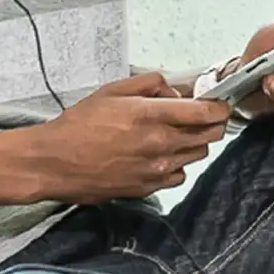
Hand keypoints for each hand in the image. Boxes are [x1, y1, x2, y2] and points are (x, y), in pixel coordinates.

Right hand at [33, 72, 232, 203]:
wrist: (55, 163)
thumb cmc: (79, 125)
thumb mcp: (112, 91)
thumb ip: (149, 85)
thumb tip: (173, 91)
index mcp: (152, 116)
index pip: (206, 113)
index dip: (219, 106)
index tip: (218, 103)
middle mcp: (161, 145)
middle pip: (210, 135)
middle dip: (211, 123)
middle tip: (199, 115)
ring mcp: (157, 169)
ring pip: (198, 155)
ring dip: (194, 142)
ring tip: (174, 134)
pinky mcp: (149, 188)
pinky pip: (179, 175)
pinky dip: (177, 163)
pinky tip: (160, 155)